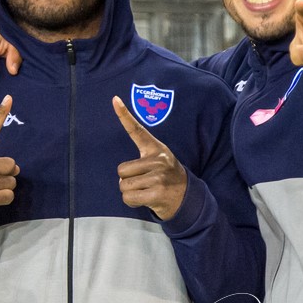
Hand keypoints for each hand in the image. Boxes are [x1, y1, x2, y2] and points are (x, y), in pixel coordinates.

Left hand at [112, 97, 187, 219]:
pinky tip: (146, 199)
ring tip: (146, 191)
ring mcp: (158, 177)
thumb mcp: (159, 161)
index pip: (137, 130)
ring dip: (130, 192)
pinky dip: (132, 201)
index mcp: (156, 149)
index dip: (125, 115)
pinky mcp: (157, 193)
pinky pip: (128, 197)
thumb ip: (142, 159)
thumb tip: (121, 175)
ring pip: (123, 185)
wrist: (188, 198)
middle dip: (127, 180)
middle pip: (121, 170)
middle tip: (143, 182)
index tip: (115, 100)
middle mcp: (158, 160)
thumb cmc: (167, 178)